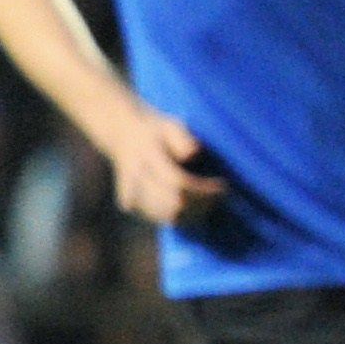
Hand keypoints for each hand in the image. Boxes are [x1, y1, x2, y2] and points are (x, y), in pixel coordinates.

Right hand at [100, 109, 227, 224]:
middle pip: (174, 206)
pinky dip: (183, 216)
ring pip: (169, 217)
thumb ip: (181, 138)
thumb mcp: (170, 125)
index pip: (177, 184)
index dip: (203, 191)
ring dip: (195, 213)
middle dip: (202, 205)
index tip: (222, 186)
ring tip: (209, 200)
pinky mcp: (132, 206)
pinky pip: (163, 218)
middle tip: (219, 195)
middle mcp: (135, 180)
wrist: (122, 135)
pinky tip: (195, 204)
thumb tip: (193, 153)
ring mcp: (131, 195)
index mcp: (146, 158)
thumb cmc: (155, 130)